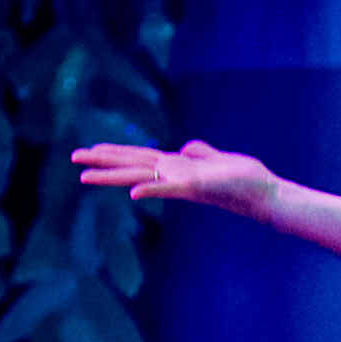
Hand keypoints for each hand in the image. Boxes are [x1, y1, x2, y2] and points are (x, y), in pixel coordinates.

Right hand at [71, 137, 277, 216]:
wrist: (267, 194)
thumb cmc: (247, 179)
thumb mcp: (219, 159)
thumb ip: (201, 153)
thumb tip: (185, 147)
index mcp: (178, 168)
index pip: (140, 158)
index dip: (116, 153)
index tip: (91, 150)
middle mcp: (175, 176)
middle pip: (132, 165)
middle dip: (102, 162)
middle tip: (73, 159)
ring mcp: (183, 183)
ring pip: (141, 177)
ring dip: (113, 176)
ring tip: (85, 175)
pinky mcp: (196, 189)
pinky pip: (169, 190)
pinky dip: (151, 190)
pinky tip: (132, 194)